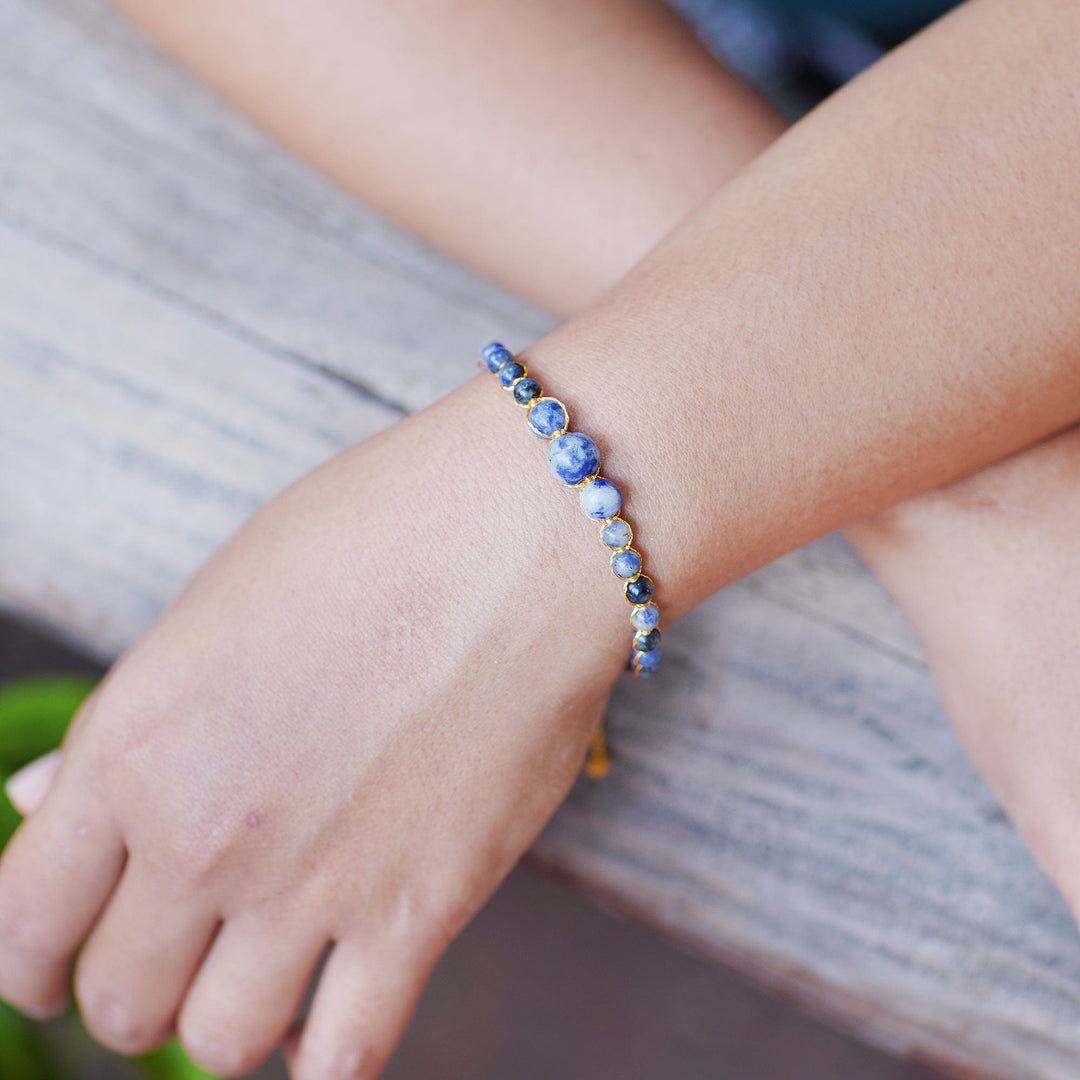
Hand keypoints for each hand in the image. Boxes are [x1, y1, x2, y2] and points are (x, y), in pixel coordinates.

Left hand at [0, 374, 628, 1077]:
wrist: (522, 533)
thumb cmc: (372, 536)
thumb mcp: (216, 605)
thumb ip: (129, 729)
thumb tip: (45, 805)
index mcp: (135, 745)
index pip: (24, 920)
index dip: (33, 956)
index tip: (58, 959)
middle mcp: (206, 835)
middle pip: (121, 1002)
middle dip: (138, 987)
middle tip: (182, 948)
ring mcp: (315, 885)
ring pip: (221, 1047)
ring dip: (230, 1021)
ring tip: (264, 970)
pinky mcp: (422, 911)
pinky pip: (343, 1058)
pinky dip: (324, 1054)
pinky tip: (333, 1008)